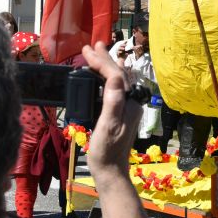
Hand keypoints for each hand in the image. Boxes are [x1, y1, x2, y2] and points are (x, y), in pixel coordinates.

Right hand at [82, 42, 140, 179]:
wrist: (110, 171)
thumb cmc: (107, 150)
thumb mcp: (108, 125)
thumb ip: (113, 101)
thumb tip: (116, 78)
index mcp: (128, 102)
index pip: (115, 74)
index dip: (101, 61)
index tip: (86, 50)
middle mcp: (130, 102)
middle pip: (119, 74)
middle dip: (105, 59)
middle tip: (92, 45)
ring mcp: (126, 108)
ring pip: (118, 80)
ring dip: (107, 66)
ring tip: (98, 53)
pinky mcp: (120, 114)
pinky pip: (116, 89)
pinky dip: (109, 78)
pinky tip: (106, 77)